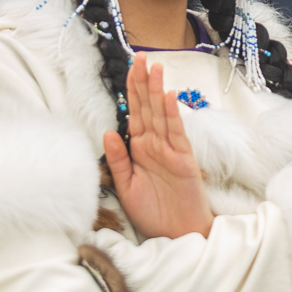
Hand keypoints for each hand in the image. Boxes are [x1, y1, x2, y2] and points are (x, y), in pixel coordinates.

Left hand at [102, 61, 214, 240]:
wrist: (176, 235)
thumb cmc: (153, 213)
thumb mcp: (126, 187)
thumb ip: (118, 159)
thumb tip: (108, 131)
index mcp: (140, 149)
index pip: (135, 114)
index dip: (132, 91)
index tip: (129, 68)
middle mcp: (155, 145)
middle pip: (148, 107)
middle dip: (143, 82)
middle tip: (141, 56)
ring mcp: (170, 150)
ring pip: (162, 114)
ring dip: (158, 91)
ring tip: (155, 68)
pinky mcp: (184, 160)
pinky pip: (177, 134)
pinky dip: (173, 115)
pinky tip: (168, 97)